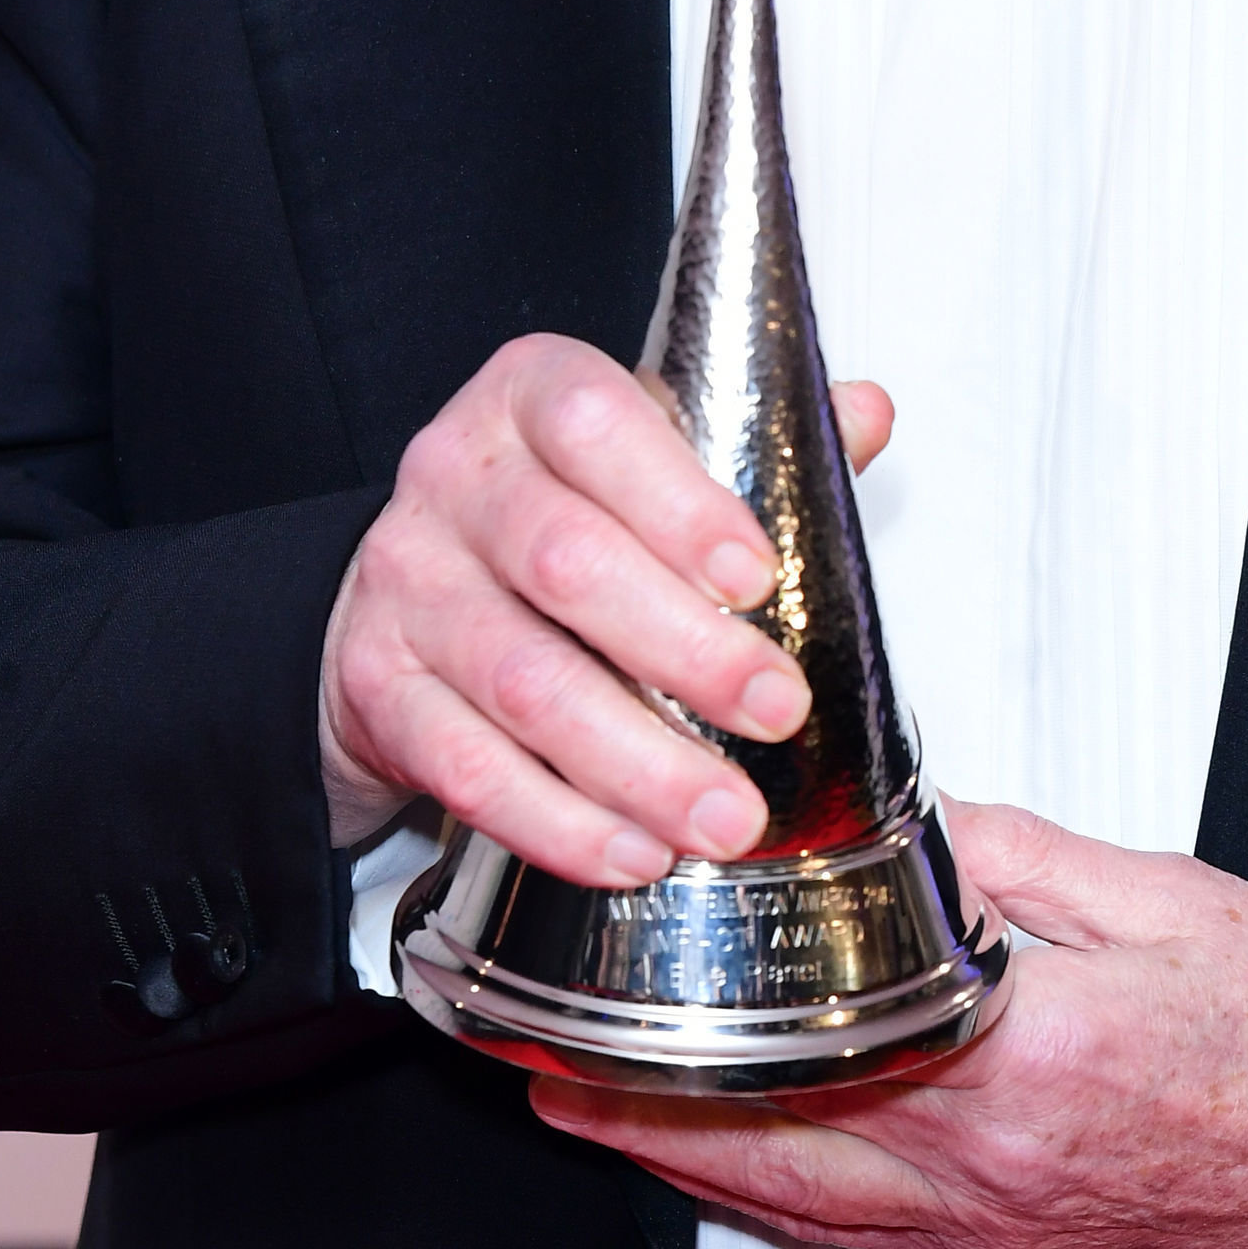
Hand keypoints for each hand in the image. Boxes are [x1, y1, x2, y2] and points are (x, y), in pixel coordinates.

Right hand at [317, 333, 893, 881]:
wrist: (402, 592)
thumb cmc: (550, 513)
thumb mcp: (644, 452)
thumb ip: (755, 440)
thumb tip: (868, 414)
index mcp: (528, 398)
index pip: (594, 423)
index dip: (679, 502)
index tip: (758, 576)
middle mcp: (454, 477)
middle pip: (565, 560)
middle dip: (685, 650)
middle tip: (777, 711)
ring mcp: (407, 584)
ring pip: (523, 680)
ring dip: (636, 762)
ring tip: (725, 816)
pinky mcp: (378, 690)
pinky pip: (467, 767)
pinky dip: (558, 822)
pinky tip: (634, 850)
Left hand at [529, 801, 1247, 1248]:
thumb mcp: (1149, 892)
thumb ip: (1004, 858)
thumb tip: (896, 821)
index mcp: (1025, 1055)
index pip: (833, 1028)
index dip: (712, 1005)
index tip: (627, 961)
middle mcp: (988, 1160)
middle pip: (773, 1135)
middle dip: (641, 1100)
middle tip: (533, 1050)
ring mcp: (989, 1221)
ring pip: (792, 1198)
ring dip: (674, 1156)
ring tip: (571, 1104)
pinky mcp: (1002, 1246)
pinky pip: (849, 1232)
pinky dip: (760, 1198)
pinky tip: (705, 1167)